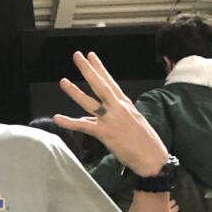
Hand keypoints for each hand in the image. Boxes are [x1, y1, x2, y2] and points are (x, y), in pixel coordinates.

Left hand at [54, 52, 169, 176]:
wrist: (153, 157)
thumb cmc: (144, 140)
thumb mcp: (131, 120)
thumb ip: (111, 115)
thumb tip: (93, 116)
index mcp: (124, 103)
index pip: (109, 81)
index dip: (99, 67)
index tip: (91, 55)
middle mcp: (118, 107)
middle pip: (100, 84)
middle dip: (88, 69)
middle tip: (77, 55)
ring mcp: (111, 119)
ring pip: (90, 102)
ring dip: (75, 91)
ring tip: (63, 81)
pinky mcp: (105, 133)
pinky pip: (84, 126)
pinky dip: (69, 122)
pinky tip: (57, 118)